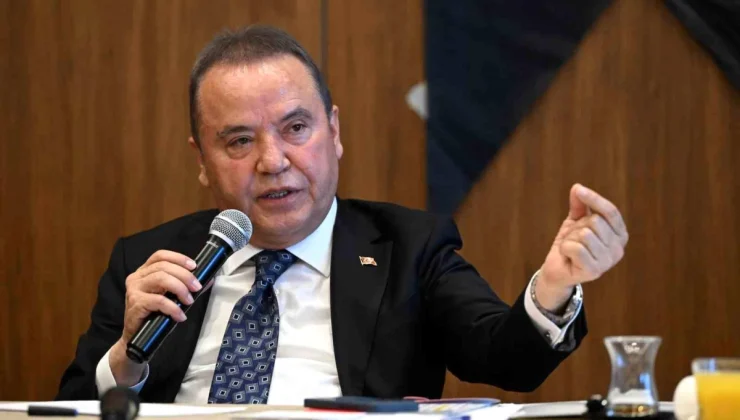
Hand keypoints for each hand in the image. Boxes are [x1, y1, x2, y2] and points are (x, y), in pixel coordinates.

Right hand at [109, 250, 199, 385]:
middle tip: (197, 288)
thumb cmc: (154, 315)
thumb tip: (208, 279)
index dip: (178, 258)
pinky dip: (173, 308)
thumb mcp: (171, 297)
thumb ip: (186, 287)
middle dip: (185, 275)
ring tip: (189, 301)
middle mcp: (137, 277)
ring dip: (180, 289)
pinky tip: (180, 316)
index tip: (194, 266)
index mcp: (144, 271)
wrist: (135, 338)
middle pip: (163, 266)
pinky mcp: (135, 303)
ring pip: (160, 279)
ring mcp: (134, 289)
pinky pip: (158, 300)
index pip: (160, 255)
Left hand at [536, 184, 628, 311]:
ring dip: (570, 239)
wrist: (556, 270)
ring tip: (570, 248)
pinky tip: (567, 256)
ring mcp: (608, 262)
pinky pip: (576, 248)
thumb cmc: (570, 245)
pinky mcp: (594, 271)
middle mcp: (618, 249)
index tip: (578, 189)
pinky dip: (565, 248)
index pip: (611, 212)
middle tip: (573, 239)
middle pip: (596, 222)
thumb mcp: (575, 222)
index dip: (594, 199)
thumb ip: (580, 205)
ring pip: (585, 234)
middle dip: (577, 227)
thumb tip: (577, 187)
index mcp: (619, 235)